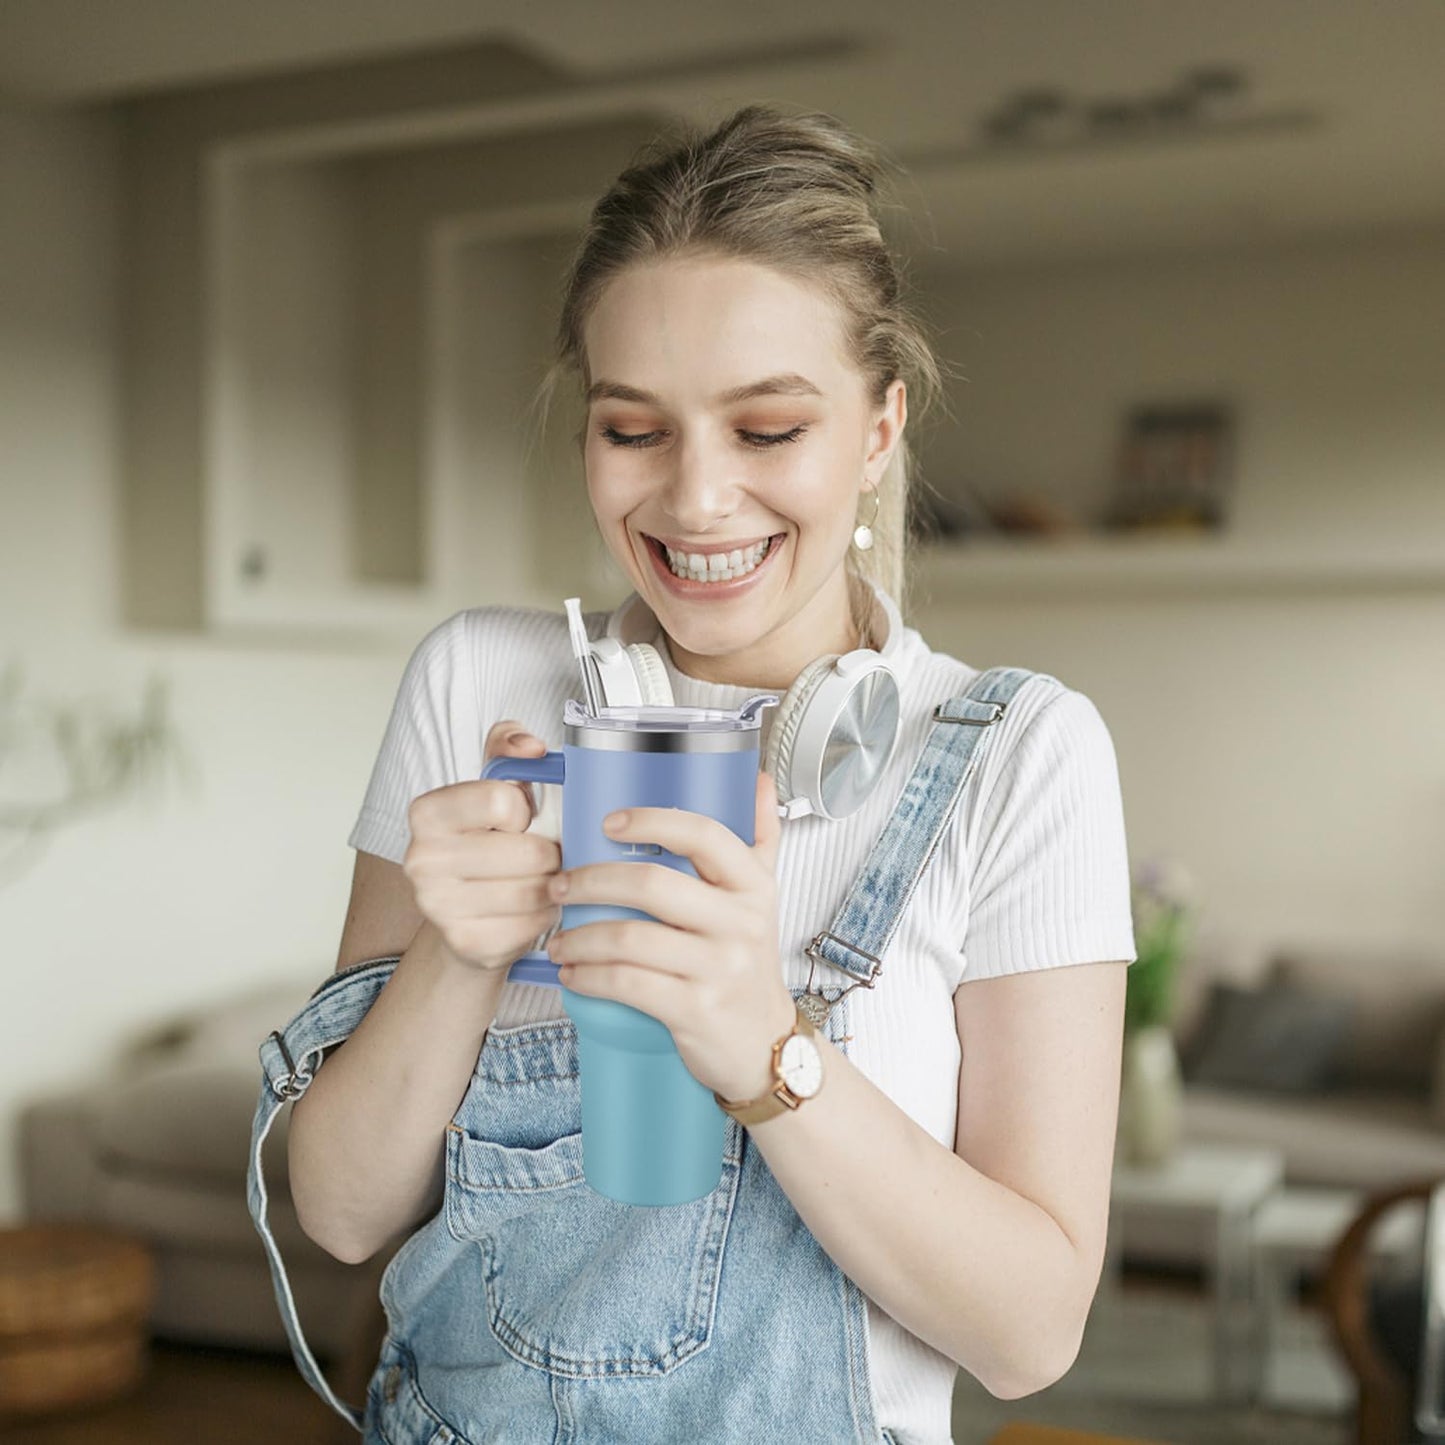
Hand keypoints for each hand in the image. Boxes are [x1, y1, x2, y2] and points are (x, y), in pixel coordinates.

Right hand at [403, 720, 561, 972]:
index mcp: (428, 812)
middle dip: (550, 853)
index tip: (517, 820)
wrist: (465, 913)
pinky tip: (535, 909)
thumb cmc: (489, 840)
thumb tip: (530, 747)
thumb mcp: (495, 783)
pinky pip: (532, 925)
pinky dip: (546, 916)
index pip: (503, 800)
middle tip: (544, 856)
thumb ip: (509, 746)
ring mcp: (438, 907)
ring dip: (553, 885)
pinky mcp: (465, 944)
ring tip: (543, 880)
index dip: (524, 810)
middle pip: (528, 851)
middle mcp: (421, 859)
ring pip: (534, 890)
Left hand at [544, 768, 796, 1102]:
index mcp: (752, 887)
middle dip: (591, 881)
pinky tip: (574, 973)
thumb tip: (759, 780)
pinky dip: (589, 976)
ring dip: (580, 936)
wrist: (765, 1045)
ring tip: (559, 938)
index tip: (609, 821)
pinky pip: (628, 984)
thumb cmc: (750, 965)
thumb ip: (761, 838)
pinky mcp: (695, 1010)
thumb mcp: (763, 898)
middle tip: (560, 885)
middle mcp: (740, 923)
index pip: (704, 835)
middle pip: (652, 884)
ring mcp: (719, 968)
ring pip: (631, 938)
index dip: (652, 821)